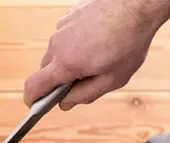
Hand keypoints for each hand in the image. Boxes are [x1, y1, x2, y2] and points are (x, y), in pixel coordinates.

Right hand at [23, 0, 161, 109]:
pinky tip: (96, 39)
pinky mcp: (67, 16)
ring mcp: (60, 27)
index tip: (36, 105)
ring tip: (95, 54)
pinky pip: (64, 36)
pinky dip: (74, 42)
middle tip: (82, 79)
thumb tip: (64, 104)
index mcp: (65, 64)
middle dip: (58, 79)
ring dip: (68, 59)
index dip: (32, 99)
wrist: (137, 4)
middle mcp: (57, 45)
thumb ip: (85, 95)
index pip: (34, 86)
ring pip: (56, 52)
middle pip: (45, 70)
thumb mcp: (112, 79)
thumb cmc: (129, 42)